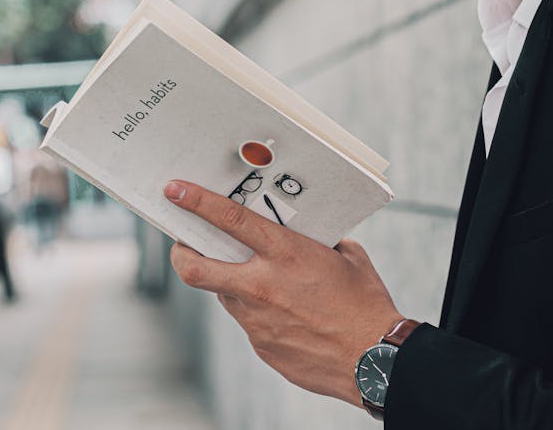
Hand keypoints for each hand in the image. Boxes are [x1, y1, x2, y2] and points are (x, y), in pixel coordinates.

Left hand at [164, 180, 402, 404]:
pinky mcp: (263, 346)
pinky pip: (250, 322)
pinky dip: (259, 312)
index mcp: (286, 255)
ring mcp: (257, 320)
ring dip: (231, 283)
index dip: (196, 202)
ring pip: (224, 295)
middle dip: (182, 253)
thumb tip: (306, 231)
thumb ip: (320, 240)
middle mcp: (262, 286)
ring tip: (257, 279)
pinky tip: (286, 314)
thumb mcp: (347, 257)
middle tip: (184, 244)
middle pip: (195, 269)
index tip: (174, 190)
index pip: (229, 220)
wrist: (377, 362)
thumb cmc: (367, 305)